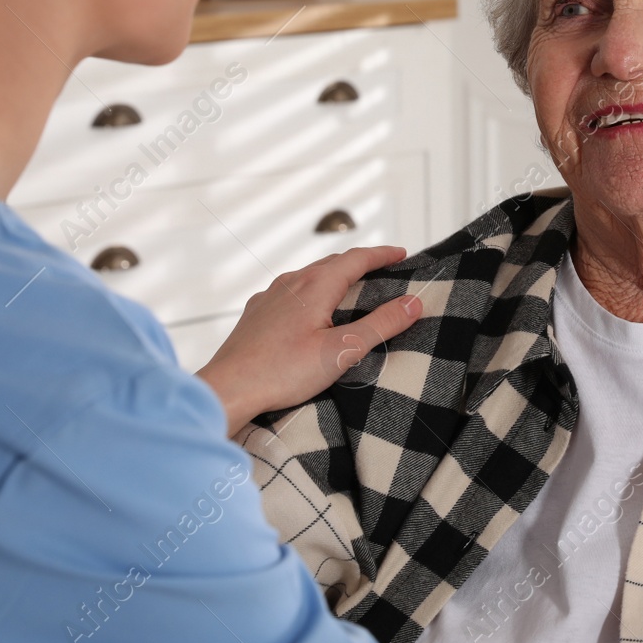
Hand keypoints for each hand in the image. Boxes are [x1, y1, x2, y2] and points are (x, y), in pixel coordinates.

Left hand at [196, 246, 421, 435]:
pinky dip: (312, 292)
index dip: (382, 254)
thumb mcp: (342, 351)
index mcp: (315, 285)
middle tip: (383, 269)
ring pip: (309, 276)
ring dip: (335, 276)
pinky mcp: (256, 314)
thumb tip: (414, 303)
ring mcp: (270, 296)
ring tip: (351, 286)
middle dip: (361, 263)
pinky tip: (310, 310)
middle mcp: (291, 282)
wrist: (228, 388)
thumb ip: (380, 325)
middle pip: (333, 263)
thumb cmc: (282, 372)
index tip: (402, 254)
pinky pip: (290, 292)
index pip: (357, 258)